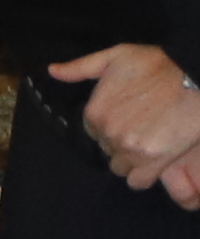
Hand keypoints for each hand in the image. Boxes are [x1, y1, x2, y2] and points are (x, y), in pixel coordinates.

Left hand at [54, 44, 199, 203]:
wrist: (195, 77)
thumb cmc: (159, 65)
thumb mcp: (115, 57)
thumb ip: (81, 67)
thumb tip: (52, 71)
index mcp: (94, 113)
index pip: (94, 132)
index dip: (112, 127)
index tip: (129, 119)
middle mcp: (108, 134)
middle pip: (108, 150)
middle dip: (122, 142)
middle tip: (144, 129)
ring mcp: (129, 149)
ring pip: (121, 167)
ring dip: (132, 159)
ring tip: (151, 142)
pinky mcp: (152, 162)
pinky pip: (137, 182)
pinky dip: (143, 175)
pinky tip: (154, 161)